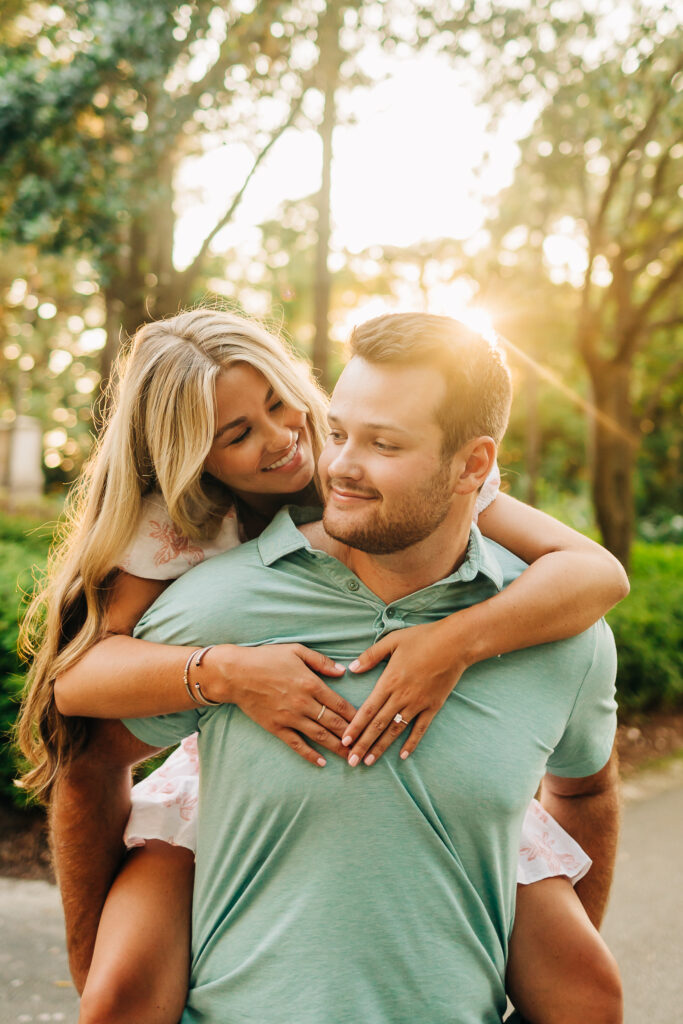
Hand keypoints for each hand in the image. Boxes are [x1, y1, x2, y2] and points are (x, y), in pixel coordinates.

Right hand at [203, 644, 355, 767]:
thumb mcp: (296, 650)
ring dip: (337, 748)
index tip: (368, 723)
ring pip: (319, 736)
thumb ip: (321, 661)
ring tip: (351, 757)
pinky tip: (322, 763)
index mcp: (311, 683)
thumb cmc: (266, 658)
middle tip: (366, 746)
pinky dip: (310, 754)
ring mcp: (290, 717)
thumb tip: (343, 671)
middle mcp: (303, 703)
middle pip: (333, 722)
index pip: (339, 703)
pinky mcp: (276, 727)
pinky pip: (297, 744)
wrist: (236, 673)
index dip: (355, 715)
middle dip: (351, 735)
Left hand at [342, 620, 468, 765]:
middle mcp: (402, 696)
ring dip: (381, 747)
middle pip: (378, 725)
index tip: (344, 741)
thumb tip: (352, 668)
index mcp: (389, 681)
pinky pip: (420, 729)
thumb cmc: (423, 638)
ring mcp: (418, 703)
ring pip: (396, 730)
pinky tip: (402, 756)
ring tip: (369, 762)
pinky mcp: (433, 706)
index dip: (355, 727)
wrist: (456, 643)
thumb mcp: (392, 640)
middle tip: (351, 761)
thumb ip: (371, 655)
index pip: (368, 709)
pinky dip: (411, 743)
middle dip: (363, 744)